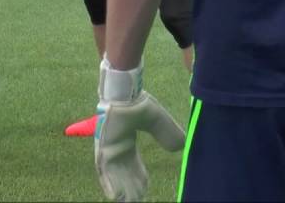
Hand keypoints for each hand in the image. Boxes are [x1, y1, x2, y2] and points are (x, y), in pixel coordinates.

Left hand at [95, 57, 184, 200]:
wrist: (124, 92)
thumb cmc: (136, 102)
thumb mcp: (156, 121)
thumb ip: (167, 133)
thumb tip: (181, 146)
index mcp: (126, 140)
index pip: (133, 164)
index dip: (140, 176)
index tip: (146, 187)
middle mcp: (117, 147)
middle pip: (125, 173)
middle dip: (132, 187)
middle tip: (139, 200)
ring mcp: (109, 148)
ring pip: (115, 175)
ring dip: (122, 190)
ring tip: (127, 202)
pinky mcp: (103, 149)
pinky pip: (104, 171)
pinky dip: (109, 184)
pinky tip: (114, 196)